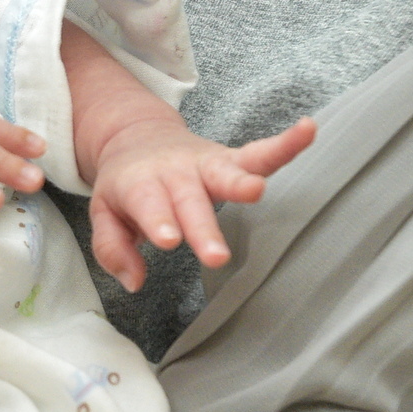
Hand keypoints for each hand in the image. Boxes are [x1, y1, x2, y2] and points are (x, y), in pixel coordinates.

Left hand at [85, 115, 315, 290]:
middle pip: (191, 201)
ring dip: (241, 183)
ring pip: (226, 172)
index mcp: (140, 185)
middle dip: (204, 228)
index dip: (159, 222)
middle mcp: (175, 172)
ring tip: (257, 190)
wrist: (135, 137)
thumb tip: (134, 281)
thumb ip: (113, 249)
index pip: (149, 205)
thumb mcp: (104, 214)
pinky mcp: (231, 160)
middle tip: (216, 256)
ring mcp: (205, 164)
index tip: (169, 241)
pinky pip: (261, 153)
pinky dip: (285, 144)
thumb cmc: (126, 185)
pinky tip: (308, 130)